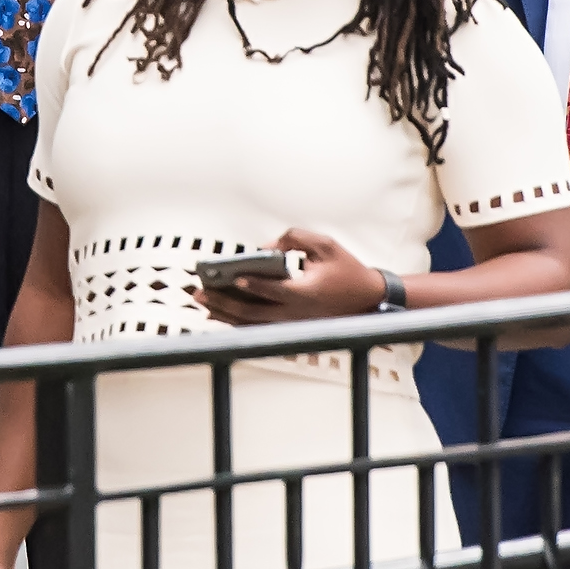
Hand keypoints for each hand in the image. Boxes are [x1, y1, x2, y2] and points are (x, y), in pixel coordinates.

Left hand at [195, 229, 386, 325]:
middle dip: (223, 303)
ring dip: (225, 315)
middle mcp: (295, 313)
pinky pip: (259, 329)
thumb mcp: (325, 245)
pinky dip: (237, 324)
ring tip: (203, 303)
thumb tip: (263, 248)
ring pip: (251, 325)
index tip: (233, 276)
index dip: (252, 284)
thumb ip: (294, 239)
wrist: (368, 301)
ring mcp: (292, 324)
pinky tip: (220, 316)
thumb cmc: (347, 271)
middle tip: (200, 292)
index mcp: (305, 292)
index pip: (273, 290)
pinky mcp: (290, 329)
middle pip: (252, 312)